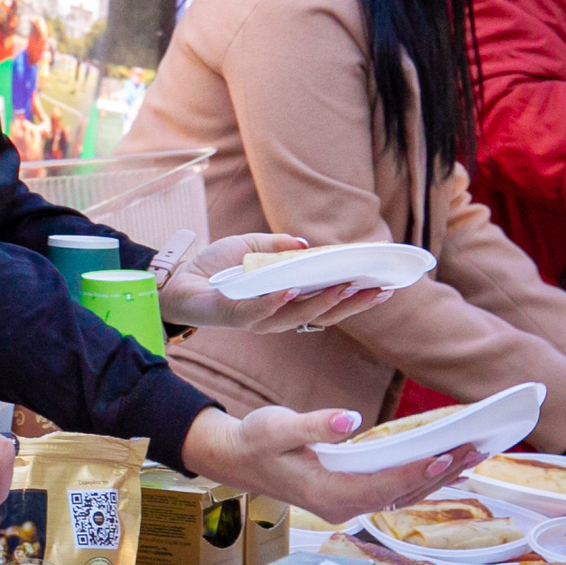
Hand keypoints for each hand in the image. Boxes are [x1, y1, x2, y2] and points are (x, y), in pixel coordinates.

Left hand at [159, 234, 392, 334]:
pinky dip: (275, 301)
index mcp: (288, 300)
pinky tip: (290, 289)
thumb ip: (279, 247)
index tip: (387, 285)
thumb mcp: (251, 247)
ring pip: (298, 316)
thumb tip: (307, 246)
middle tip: (381, 290)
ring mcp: (259, 318)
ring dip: (322, 302)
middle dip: (354, 303)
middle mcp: (279, 315)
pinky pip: (259, 311)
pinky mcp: (235, 315)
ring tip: (345, 286)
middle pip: (324, 315)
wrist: (178, 279)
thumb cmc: (216, 266)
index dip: (357, 296)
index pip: (329, 302)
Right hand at [182, 404, 483, 517]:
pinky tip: (444, 461)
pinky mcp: (351, 497)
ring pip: (403, 495)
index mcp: (326, 494)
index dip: (415, 472)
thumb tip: (351, 421)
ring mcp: (348, 505)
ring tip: (474, 452)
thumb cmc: (255, 439)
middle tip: (478, 448)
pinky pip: (394, 490)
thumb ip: (314, 424)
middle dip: (442, 473)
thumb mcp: (276, 425)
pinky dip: (422, 476)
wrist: (236, 458)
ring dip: (439, 476)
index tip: (445, 455)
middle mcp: (342, 507)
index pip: (382, 486)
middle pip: (402, 494)